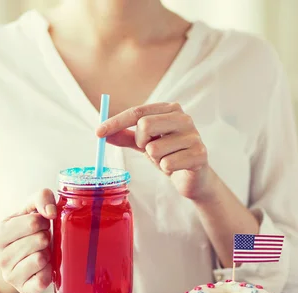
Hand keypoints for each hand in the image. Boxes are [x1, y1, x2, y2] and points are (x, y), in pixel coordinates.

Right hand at [0, 189, 55, 292]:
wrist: (18, 258)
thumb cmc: (27, 230)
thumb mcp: (30, 208)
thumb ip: (41, 197)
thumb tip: (51, 212)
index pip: (33, 222)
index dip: (43, 221)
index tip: (39, 225)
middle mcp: (0, 256)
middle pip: (39, 240)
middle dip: (46, 237)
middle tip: (41, 239)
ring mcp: (10, 275)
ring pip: (40, 259)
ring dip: (47, 253)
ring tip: (41, 252)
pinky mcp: (23, 289)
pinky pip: (42, 279)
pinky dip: (49, 272)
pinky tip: (43, 267)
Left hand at [96, 102, 214, 201]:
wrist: (193, 177)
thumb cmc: (169, 154)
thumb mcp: (144, 143)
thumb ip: (125, 136)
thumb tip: (101, 133)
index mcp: (170, 109)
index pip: (138, 111)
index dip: (116, 122)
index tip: (98, 133)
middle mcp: (184, 118)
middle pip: (145, 124)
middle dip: (140, 142)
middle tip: (148, 149)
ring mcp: (193, 135)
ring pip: (154, 148)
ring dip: (155, 159)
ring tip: (167, 159)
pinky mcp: (199, 154)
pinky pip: (167, 163)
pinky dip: (166, 168)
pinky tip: (176, 167)